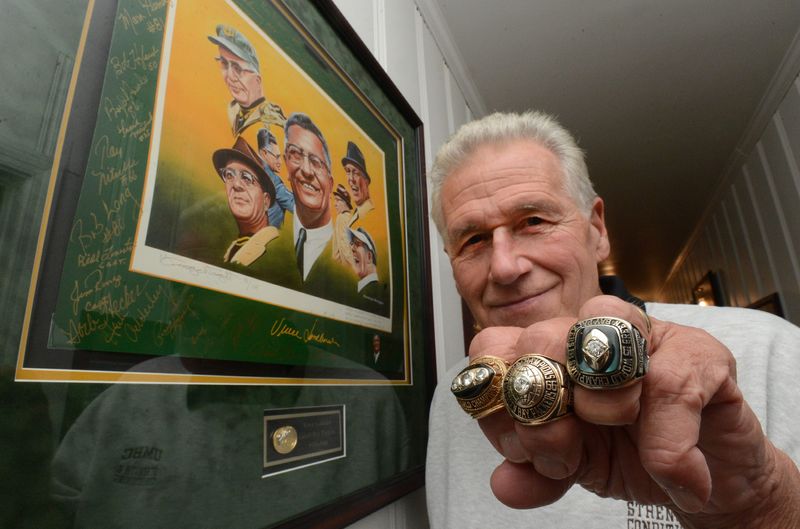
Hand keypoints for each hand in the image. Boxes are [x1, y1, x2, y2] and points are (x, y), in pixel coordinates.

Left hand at [472, 295, 799, 528]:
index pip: (494, 346)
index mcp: (548, 355)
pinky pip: (667, 388)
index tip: (523, 444)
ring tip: (637, 453)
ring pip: (599, 348)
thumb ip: (535, 473)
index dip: (501, 397)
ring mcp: (644, 334)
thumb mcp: (574, 469)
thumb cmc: (635, 456)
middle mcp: (589, 333)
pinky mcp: (698, 352)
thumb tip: (506, 484)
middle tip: (572, 451)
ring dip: (607, 414)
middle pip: (540, 337)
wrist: (715, 479)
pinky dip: (669, 449)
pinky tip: (678, 476)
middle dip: (548, 410)